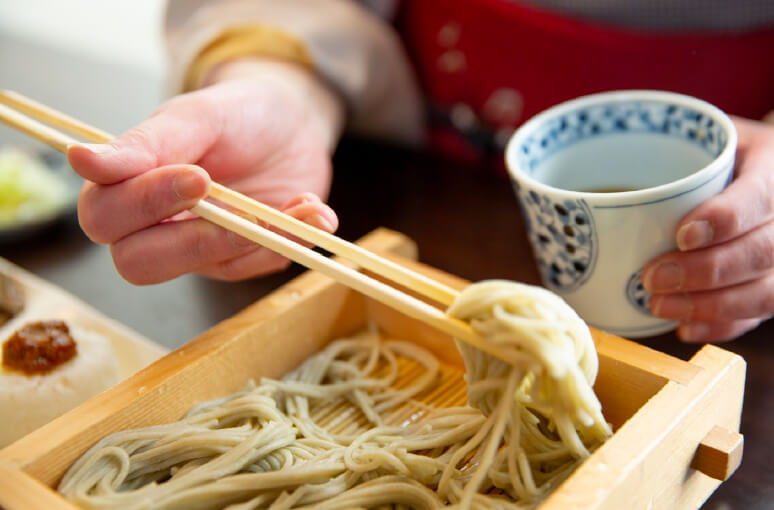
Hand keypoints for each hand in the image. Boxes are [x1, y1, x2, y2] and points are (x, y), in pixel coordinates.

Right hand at [68, 58, 343, 283]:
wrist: (292, 123)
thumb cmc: (236, 114)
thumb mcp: (195, 117)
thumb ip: (144, 143)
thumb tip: (80, 159)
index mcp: (125, 188)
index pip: (106, 219)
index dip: (147, 205)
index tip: (199, 175)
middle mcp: (155, 228)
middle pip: (140, 264)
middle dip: (201, 239)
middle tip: (248, 209)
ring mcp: (201, 249)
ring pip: (211, 268)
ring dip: (262, 238)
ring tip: (303, 203)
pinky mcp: (244, 258)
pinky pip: (259, 264)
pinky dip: (292, 238)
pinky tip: (312, 208)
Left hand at [643, 116, 773, 341]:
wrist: (755, 168)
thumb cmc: (712, 152)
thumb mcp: (694, 136)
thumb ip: (660, 152)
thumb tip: (584, 189)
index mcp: (772, 164)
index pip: (760, 195)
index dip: (726, 219)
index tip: (682, 235)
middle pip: (764, 251)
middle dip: (706, 272)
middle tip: (653, 278)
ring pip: (766, 291)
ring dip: (710, 306)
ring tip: (658, 306)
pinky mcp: (773, 280)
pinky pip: (758, 314)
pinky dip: (721, 326)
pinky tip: (684, 328)